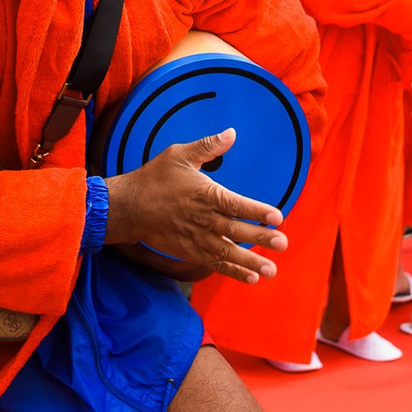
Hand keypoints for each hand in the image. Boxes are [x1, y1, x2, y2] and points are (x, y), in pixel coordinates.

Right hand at [104, 129, 288, 283]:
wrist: (129, 207)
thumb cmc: (154, 178)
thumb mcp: (179, 155)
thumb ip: (208, 146)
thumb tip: (231, 133)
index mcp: (205, 194)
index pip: (237, 204)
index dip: (258, 211)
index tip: (278, 217)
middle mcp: (204, 219)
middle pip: (237, 231)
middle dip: (261, 238)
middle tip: (282, 244)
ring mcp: (197, 239)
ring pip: (228, 252)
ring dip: (250, 262)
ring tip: (271, 270)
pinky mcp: (191, 252)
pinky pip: (215, 264)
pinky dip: (233, 272)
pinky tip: (251, 278)